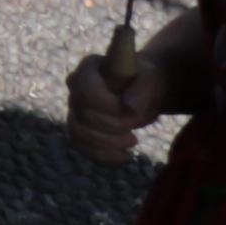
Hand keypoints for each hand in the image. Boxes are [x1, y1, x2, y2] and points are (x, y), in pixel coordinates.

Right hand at [64, 42, 169, 165]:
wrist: (142, 92)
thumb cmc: (144, 81)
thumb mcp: (150, 80)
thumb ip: (142, 90)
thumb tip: (130, 108)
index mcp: (89, 68)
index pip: (87, 91)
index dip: (108, 106)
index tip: (133, 110)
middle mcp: (75, 88)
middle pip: (84, 115)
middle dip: (115, 125)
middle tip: (138, 121)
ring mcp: (75, 109)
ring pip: (78, 133)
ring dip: (108, 143)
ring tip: (133, 140)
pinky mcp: (79, 128)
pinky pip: (82, 147)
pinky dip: (103, 155)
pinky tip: (124, 155)